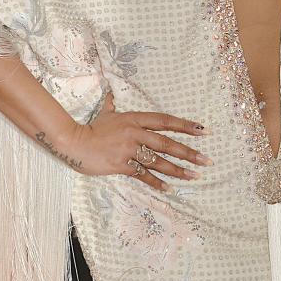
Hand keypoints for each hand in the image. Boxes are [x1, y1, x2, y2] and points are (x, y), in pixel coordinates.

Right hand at [68, 93, 210, 189]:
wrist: (73, 142)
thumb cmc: (90, 128)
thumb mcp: (105, 113)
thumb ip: (112, 104)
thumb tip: (110, 92)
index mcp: (134, 119)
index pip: (165, 121)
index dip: (185, 126)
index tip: (203, 131)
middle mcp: (135, 133)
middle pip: (167, 144)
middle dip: (189, 152)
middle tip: (206, 160)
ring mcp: (129, 150)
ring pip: (158, 162)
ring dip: (178, 170)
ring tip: (194, 176)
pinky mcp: (122, 165)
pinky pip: (143, 175)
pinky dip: (157, 182)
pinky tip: (170, 189)